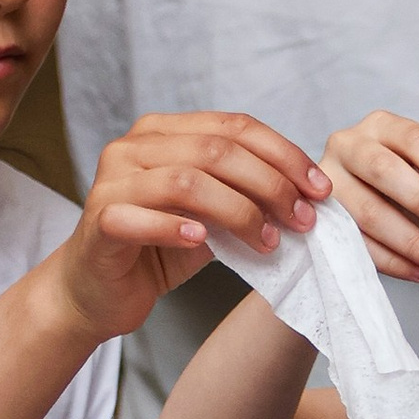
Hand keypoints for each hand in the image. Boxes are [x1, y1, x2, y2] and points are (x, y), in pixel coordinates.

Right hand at [55, 113, 328, 343]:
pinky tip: (204, 241)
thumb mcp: (210, 215)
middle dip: (270, 185)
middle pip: (216, 151)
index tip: (320, 189)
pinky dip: (176, 228)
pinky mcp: (99, 221)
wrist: (98, 292)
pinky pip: (140, 217)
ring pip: (186, 181)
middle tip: (303, 220)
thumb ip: (245, 195)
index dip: (283, 154)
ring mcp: (112, 181)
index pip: (234, 126)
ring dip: (239, 211)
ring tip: (269, 241)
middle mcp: (133, 147)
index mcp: (162, 132)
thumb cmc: (158, 248)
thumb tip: (307, 196)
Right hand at [322, 111, 418, 281]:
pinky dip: (393, 261)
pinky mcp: (321, 217)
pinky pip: (357, 242)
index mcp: (380, 126)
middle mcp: (348, 145)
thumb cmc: (398, 180)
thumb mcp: (416, 168)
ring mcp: (328, 181)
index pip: (412, 138)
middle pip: (383, 170)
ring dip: (411, 242)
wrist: (356, 192)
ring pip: (368, 212)